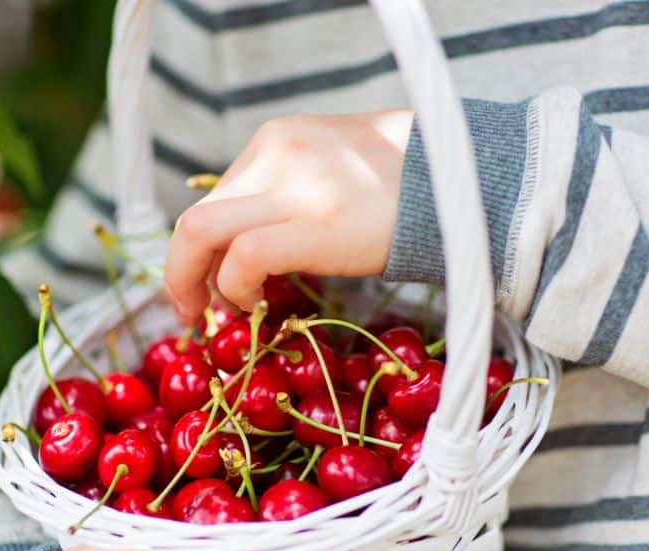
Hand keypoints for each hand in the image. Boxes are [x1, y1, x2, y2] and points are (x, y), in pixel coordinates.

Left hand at [164, 110, 412, 323]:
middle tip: (192, 310)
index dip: (204, 249)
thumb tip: (255, 248)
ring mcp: (293, 187)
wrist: (467, 179)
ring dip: (195, 284)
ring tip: (218, 314)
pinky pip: (245, 257)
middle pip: (194, 218)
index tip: (210, 281)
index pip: (217, 199)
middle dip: (182, 271)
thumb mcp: (336, 169)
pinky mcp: (315, 224)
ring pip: (200, 233)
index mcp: (278, 138)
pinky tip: (258, 305)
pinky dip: (236, 289)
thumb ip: (292, 193)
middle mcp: (276, 154)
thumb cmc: (409, 185)